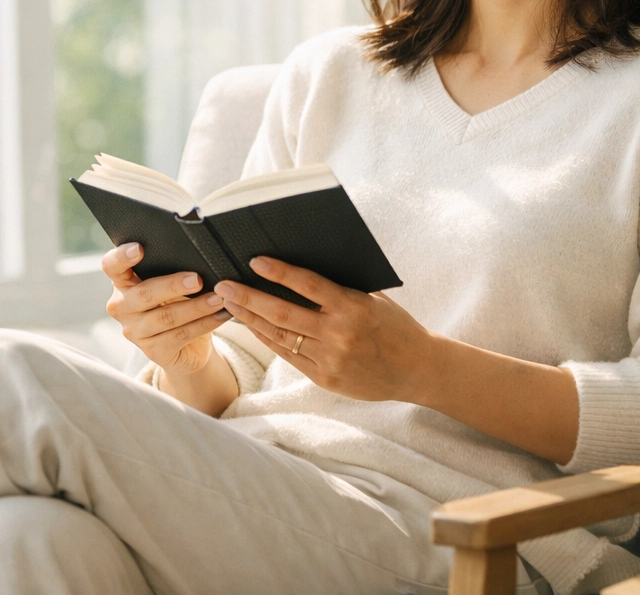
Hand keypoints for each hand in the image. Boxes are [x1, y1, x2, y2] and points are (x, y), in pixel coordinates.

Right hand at [102, 242, 231, 377]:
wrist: (188, 345)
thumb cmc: (178, 302)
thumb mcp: (171, 284)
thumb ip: (171, 269)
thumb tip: (197, 255)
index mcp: (122, 283)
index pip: (112, 266)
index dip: (122, 257)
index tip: (140, 248)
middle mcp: (122, 307)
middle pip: (144, 294)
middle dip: (173, 285)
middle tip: (197, 279)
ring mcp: (135, 332)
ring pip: (166, 317)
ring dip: (196, 307)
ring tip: (218, 298)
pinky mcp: (153, 351)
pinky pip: (181, 335)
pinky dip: (205, 324)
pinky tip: (221, 315)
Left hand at [216, 257, 436, 402]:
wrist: (416, 369)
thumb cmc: (394, 325)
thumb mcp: (373, 299)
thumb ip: (341, 288)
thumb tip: (299, 268)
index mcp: (354, 307)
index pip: (308, 285)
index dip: (279, 272)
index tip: (254, 261)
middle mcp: (339, 334)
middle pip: (282, 312)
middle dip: (248, 297)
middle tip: (223, 285)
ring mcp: (330, 359)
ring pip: (279, 335)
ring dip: (250, 318)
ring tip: (229, 303)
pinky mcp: (325, 378)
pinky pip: (288, 355)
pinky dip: (267, 338)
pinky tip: (252, 326)